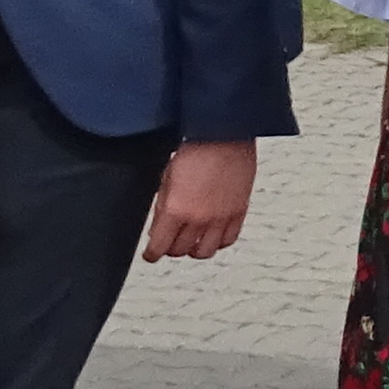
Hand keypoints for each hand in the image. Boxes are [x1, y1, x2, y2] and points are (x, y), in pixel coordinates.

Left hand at [140, 136, 255, 264]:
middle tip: (168, 243)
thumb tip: (160, 224)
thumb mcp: (167, 176)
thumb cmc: (197, 147)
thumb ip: (163, 205)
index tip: (150, 254)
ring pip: (205, 252)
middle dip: (171, 249)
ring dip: (194, 250)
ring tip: (191, 243)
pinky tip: (212, 236)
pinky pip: (228, 240)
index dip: (152, 254)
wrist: (225, 134)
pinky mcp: (238, 212)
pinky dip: (218, 242)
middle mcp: (199, 218)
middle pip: (181, 251)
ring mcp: (220, 217)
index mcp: (176, 209)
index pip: (159, 247)